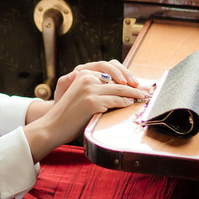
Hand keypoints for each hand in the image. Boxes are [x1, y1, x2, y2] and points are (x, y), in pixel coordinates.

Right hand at [23, 67, 148, 161]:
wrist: (53, 126)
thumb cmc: (68, 114)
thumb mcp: (80, 95)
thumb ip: (95, 89)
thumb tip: (118, 90)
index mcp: (83, 73)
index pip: (111, 71)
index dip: (126, 76)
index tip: (136, 83)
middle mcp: (87, 78)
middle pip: (118, 79)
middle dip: (134, 85)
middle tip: (146, 90)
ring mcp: (90, 89)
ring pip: (120, 89)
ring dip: (134, 94)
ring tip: (143, 97)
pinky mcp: (92, 102)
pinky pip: (116, 101)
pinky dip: (125, 103)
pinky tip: (131, 104)